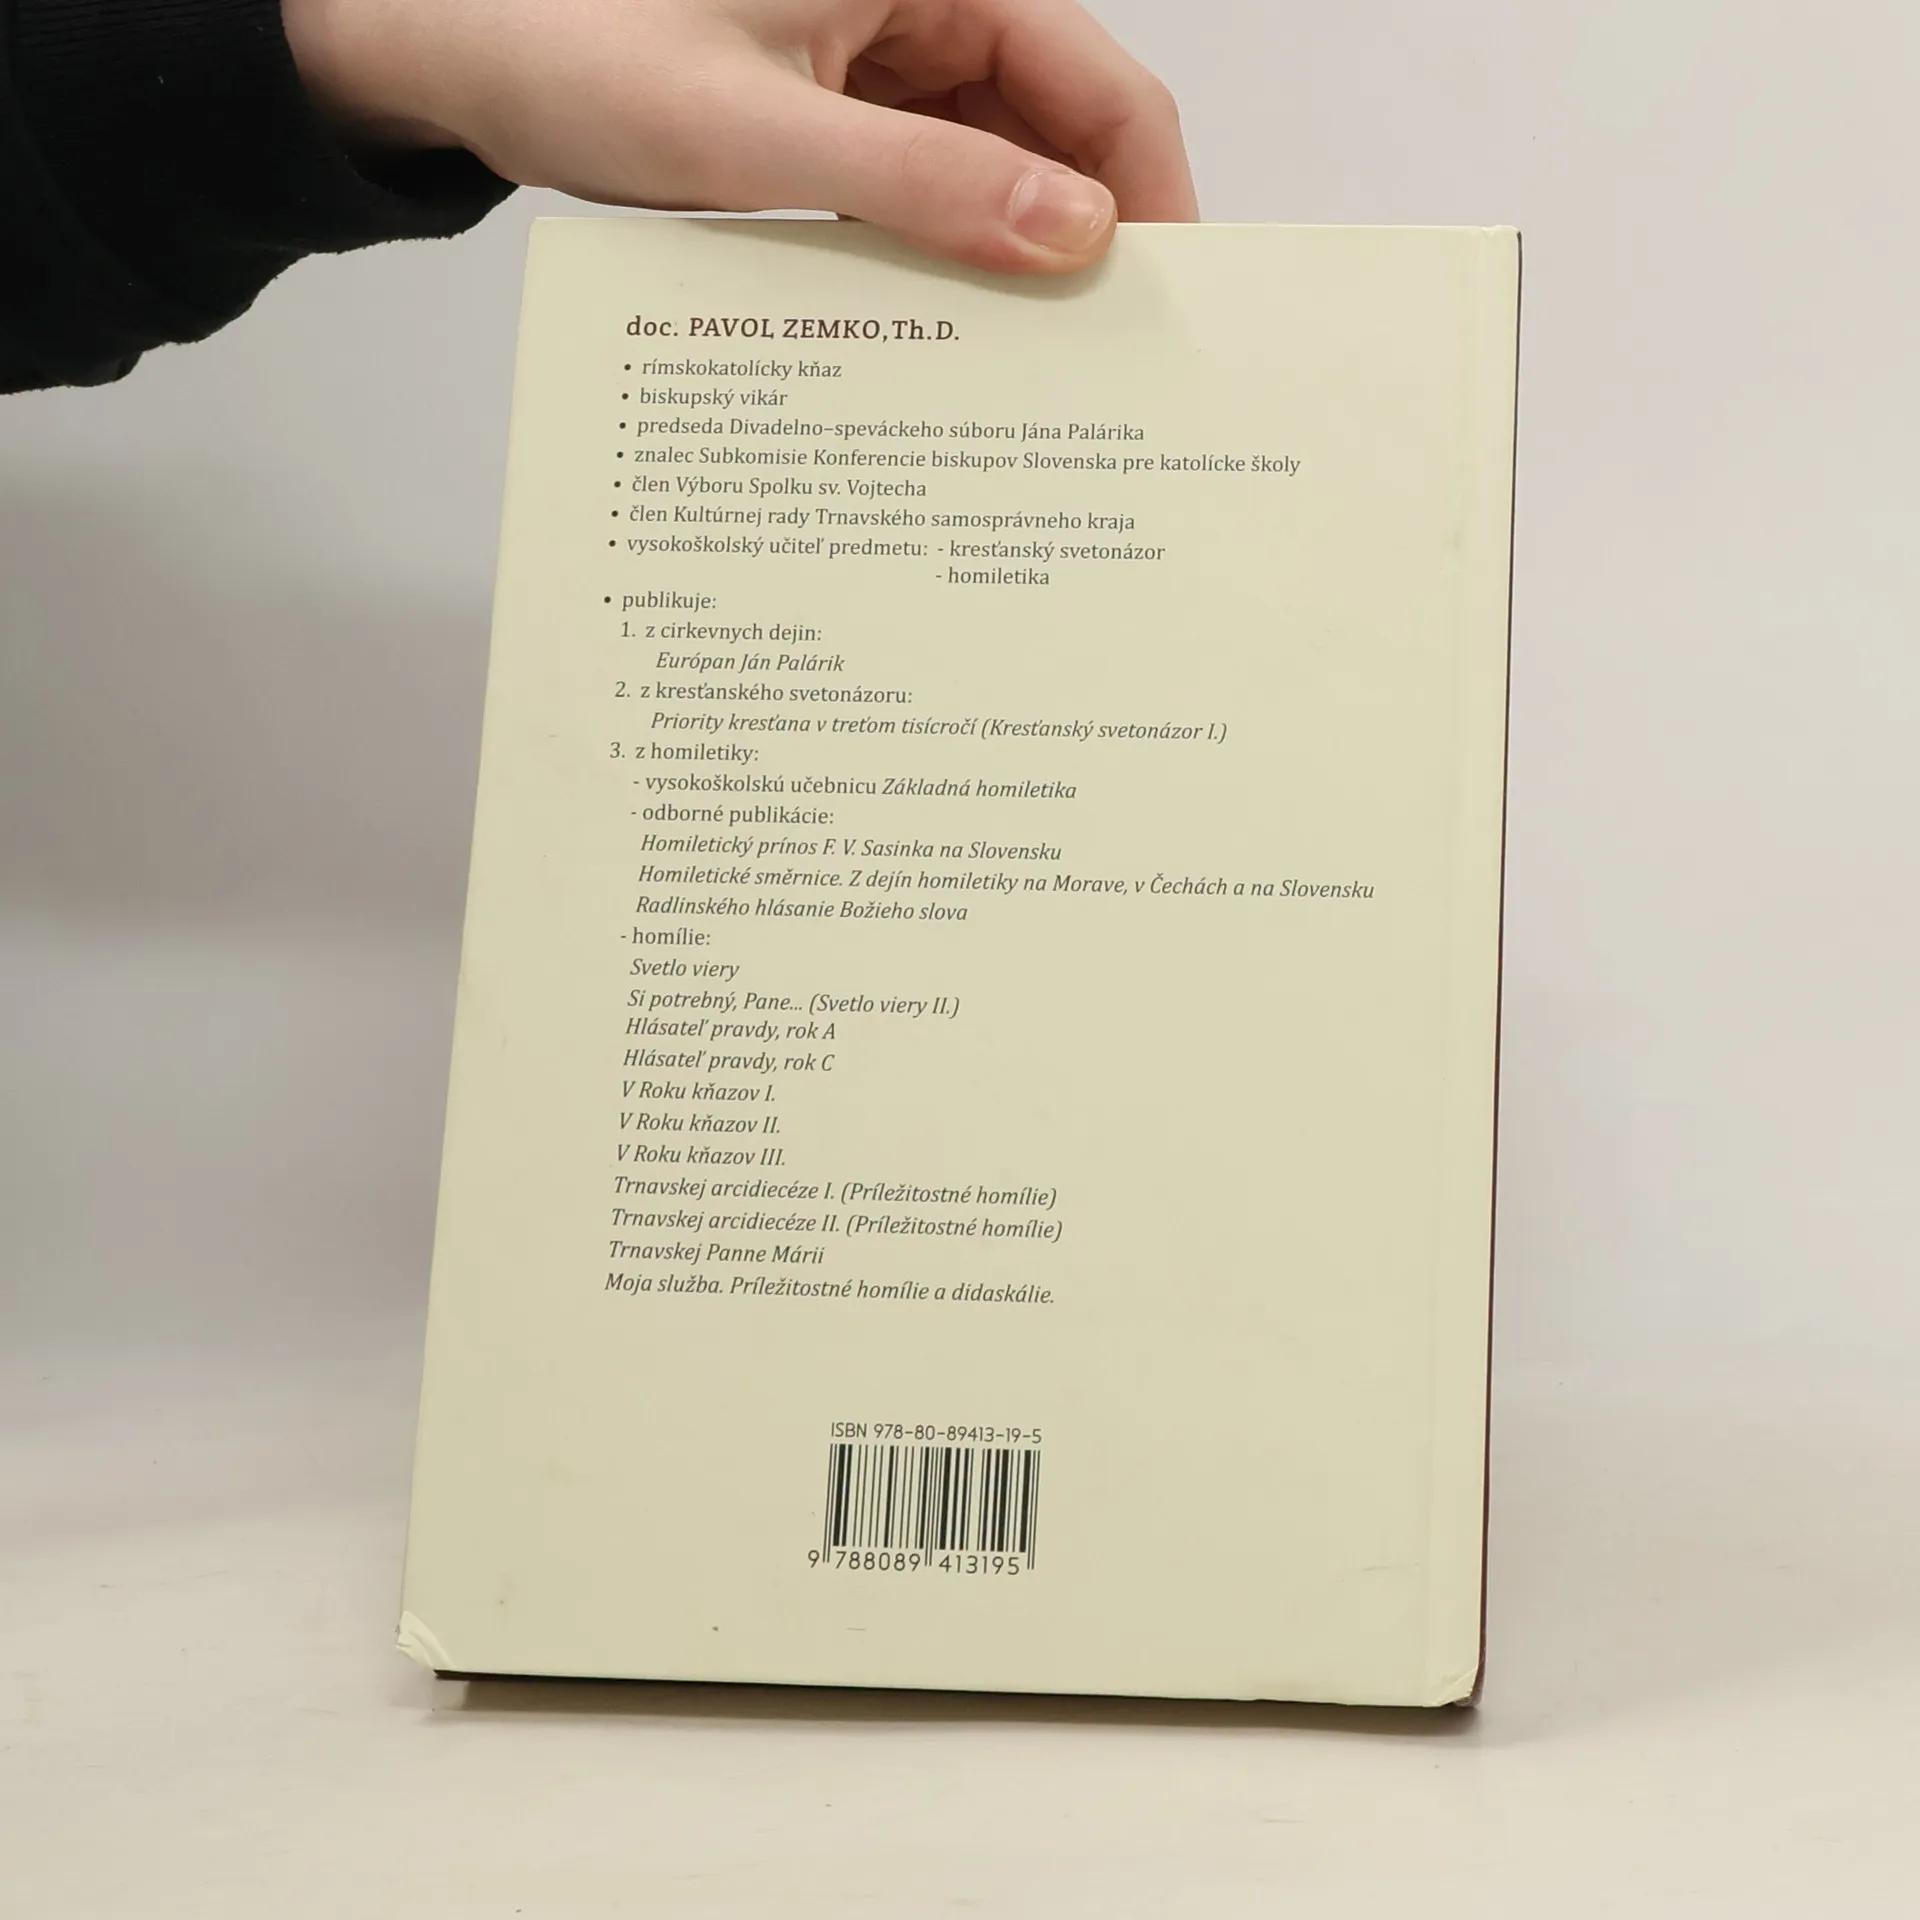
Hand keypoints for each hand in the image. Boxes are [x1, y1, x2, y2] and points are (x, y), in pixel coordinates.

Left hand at [282, 0, 1196, 274]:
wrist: (457, 49)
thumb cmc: (571, 49)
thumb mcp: (750, 134)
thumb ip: (914, 184)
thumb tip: (1070, 238)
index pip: (1097, 79)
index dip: (1148, 195)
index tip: (1170, 307)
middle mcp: (920, 4)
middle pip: (1060, 126)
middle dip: (1084, 237)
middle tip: (1103, 365)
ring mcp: (881, 61)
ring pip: (996, 163)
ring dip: (1011, 256)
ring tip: (1034, 367)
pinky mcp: (839, 111)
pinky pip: (925, 182)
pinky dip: (942, 251)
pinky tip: (948, 328)